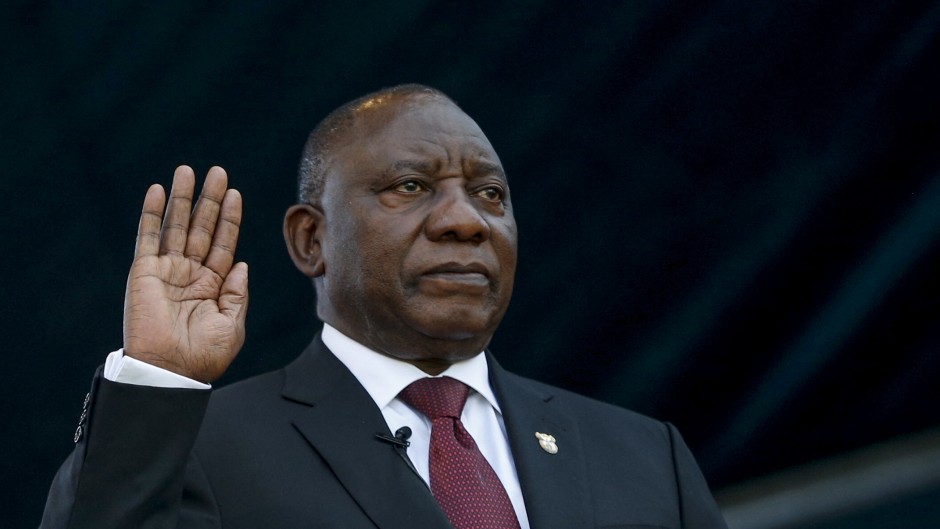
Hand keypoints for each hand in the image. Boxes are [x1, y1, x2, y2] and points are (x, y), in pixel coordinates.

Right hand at [123, 166, 248, 382]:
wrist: (171, 371)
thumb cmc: (203, 356)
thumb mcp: (232, 325)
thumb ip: (238, 293)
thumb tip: (242, 264)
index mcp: (214, 286)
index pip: (224, 244)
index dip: (229, 219)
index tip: (236, 194)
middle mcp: (190, 274)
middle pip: (203, 228)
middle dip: (210, 200)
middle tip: (218, 172)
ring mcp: (167, 271)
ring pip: (177, 226)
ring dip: (182, 198)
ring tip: (188, 170)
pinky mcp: (144, 272)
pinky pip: (148, 237)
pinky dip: (152, 213)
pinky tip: (157, 191)